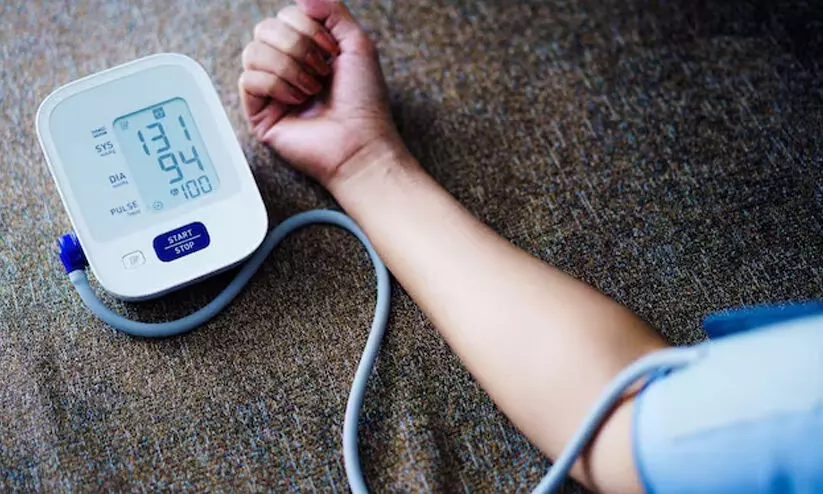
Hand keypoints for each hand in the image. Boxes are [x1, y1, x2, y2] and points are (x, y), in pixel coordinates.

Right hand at [239, 0, 403, 188]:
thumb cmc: (364, 101)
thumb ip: (331, 10)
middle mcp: (285, 66)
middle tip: (321, 72)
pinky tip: (296, 101)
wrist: (361, 142)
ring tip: (311, 89)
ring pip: (252, 52)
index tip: (332, 52)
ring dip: (289, 68)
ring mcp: (270, 90)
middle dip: (297, 46)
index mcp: (306, 49)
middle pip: (264, 29)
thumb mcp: (357, 43)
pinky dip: (276, 86)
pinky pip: (248, 80)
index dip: (307, 28)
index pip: (285, 16)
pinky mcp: (258, 113)